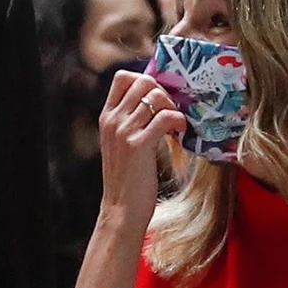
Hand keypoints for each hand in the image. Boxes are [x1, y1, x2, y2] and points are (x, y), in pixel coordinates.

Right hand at [97, 71, 185, 233]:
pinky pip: (165, 117)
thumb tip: (157, 103)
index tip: (160, 98)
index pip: (123, 77)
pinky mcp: (138, 145)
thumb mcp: (122, 145)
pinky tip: (180, 132)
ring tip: (177, 125)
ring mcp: (123, 131)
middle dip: (164, 92)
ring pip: (156, 96)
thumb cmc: (128, 180)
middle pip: (143, 81)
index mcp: (107, 117)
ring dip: (174, 107)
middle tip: (172, 111)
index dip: (146, 79)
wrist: (121, 210)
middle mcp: (113, 120)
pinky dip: (178, 120)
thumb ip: (131, 122)